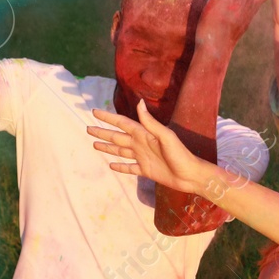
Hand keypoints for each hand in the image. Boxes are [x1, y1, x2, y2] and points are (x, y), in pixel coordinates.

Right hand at [89, 100, 220, 196]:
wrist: (191, 176)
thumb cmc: (181, 155)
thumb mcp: (166, 137)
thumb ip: (151, 122)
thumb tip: (139, 103)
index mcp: (145, 134)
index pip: (123, 123)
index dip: (109, 117)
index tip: (95, 111)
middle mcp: (142, 144)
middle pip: (117, 137)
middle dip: (103, 132)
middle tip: (88, 128)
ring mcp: (143, 158)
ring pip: (120, 151)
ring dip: (107, 147)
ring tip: (94, 143)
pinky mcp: (146, 171)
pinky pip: (129, 168)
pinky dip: (120, 166)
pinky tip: (110, 165)